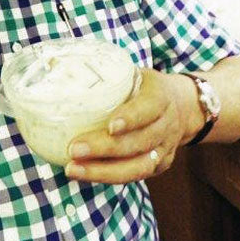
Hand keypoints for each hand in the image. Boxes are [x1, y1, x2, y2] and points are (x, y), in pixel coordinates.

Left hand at [64, 69, 190, 183]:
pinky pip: (135, 176)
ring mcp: (166, 148)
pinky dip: (108, 177)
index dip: (131, 118)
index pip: (149, 108)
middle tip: (74, 149)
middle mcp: (167, 125)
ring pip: (139, 166)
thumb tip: (54, 63)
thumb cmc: (145, 86)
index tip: (110, 126)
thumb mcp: (133, 72)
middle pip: (139, 142)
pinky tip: (84, 174)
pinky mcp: (160, 165)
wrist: (185, 106)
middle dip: (105, 149)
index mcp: (161, 96)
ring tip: (73, 169)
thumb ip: (106, 71)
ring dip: (104, 171)